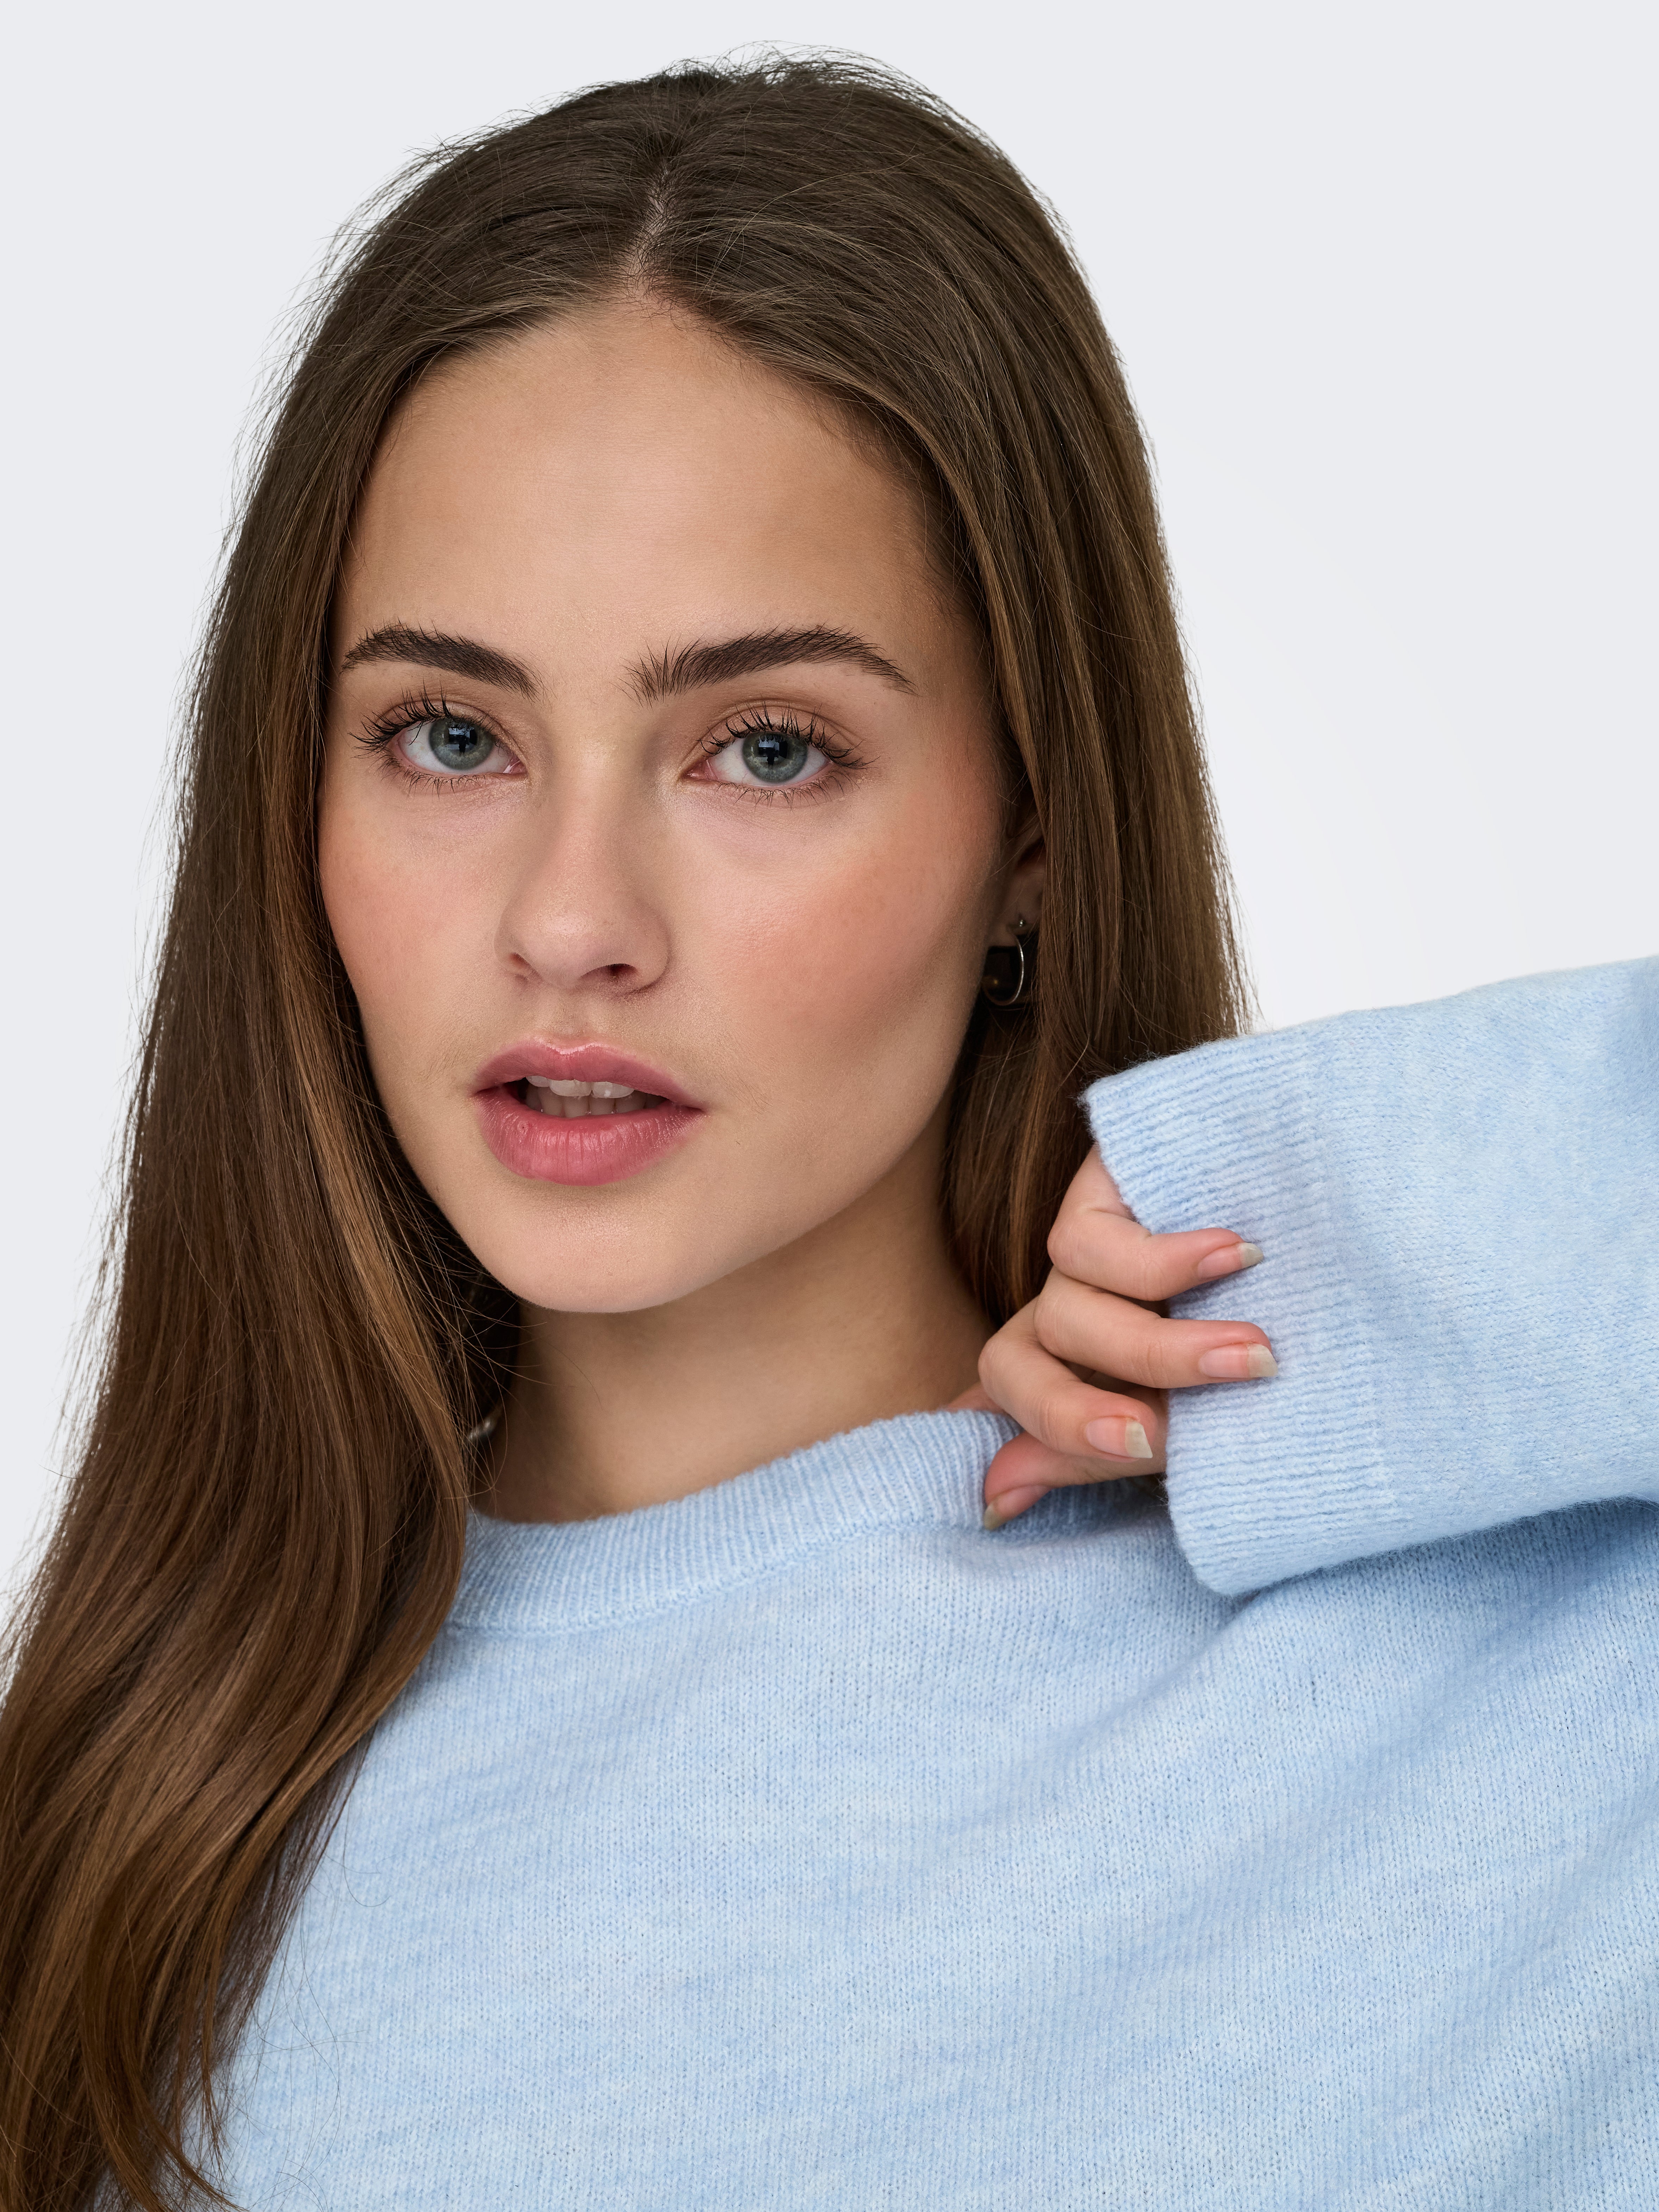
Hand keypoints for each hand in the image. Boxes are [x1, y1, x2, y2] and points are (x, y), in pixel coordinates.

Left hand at [962, 1149, 1275, 1526]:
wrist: (1350, 1229)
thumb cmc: (1287, 1329)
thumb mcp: (1201, 1411)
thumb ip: (1102, 1454)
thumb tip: (993, 1502)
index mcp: (1079, 1369)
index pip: (1014, 1409)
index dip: (1030, 1446)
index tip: (1037, 1493)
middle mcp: (1068, 1310)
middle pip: (1010, 1364)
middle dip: (1073, 1417)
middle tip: (1153, 1441)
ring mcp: (1084, 1253)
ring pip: (1061, 1315)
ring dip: (1160, 1350)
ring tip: (1256, 1354)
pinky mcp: (1100, 1188)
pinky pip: (1083, 1242)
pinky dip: (1163, 1264)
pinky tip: (1242, 1258)